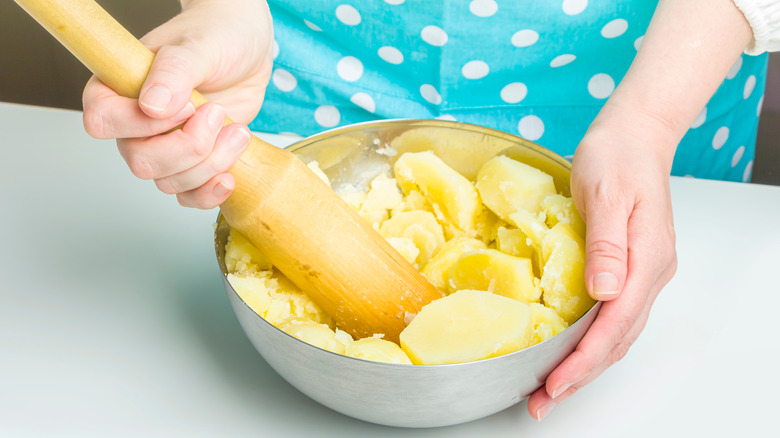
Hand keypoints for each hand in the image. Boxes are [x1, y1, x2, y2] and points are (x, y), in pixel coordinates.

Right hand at [82, 0, 273, 207]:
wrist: (247, 47)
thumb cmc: (217, 35)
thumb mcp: (198, 46)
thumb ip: (174, 72)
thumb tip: (151, 105)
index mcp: (119, 88)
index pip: (102, 121)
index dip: (141, 124)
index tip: (185, 105)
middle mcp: (136, 123)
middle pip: (141, 161)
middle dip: (188, 148)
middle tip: (216, 114)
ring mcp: (164, 146)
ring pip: (169, 182)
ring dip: (210, 164)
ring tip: (236, 131)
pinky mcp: (192, 162)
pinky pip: (188, 196)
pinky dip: (210, 192)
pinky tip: (229, 175)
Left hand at [526, 119, 677, 419]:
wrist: (634, 136)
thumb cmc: (616, 156)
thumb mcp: (606, 193)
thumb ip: (606, 243)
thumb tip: (603, 292)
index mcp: (646, 259)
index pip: (615, 325)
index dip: (584, 360)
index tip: (555, 384)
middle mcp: (648, 274)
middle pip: (618, 340)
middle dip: (581, 375)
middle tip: (542, 401)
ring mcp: (641, 273)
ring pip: (617, 334)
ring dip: (585, 365)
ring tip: (551, 389)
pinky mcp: (627, 268)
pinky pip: (612, 317)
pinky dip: (590, 341)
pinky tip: (569, 351)